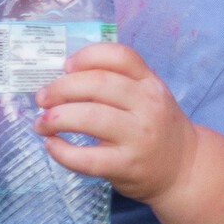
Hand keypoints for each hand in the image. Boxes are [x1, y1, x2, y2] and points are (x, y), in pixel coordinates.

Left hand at [37, 43, 195, 204]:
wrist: (182, 166)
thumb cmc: (156, 126)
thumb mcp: (147, 96)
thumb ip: (118, 82)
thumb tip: (65, 76)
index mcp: (150, 82)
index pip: (120, 56)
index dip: (88, 56)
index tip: (65, 66)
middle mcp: (147, 104)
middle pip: (99, 84)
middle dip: (61, 88)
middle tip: (42, 98)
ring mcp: (138, 136)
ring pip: (91, 118)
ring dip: (57, 118)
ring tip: (41, 124)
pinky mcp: (126, 166)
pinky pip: (87, 158)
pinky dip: (62, 151)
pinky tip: (52, 146)